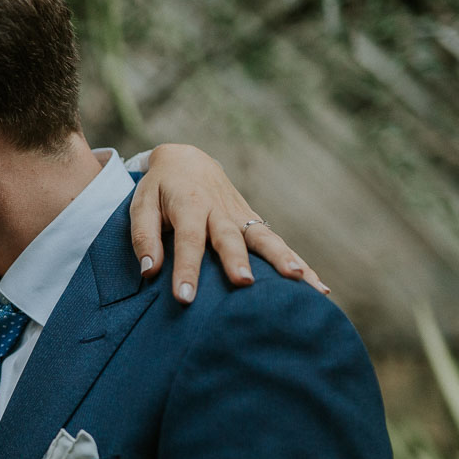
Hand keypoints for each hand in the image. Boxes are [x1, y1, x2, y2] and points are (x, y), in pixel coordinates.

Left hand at [130, 143, 328, 302]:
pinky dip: (298, 262)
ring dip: (282, 258)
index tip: (185, 297)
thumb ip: (144, 237)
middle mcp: (220, 210)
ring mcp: (241, 215)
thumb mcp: (141, 206)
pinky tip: (318, 287)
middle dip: (237, 260)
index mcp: (189, 205)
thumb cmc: (160, 189)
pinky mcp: (253, 221)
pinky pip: (277, 243)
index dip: (187, 269)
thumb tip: (149, 271)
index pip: (188, 240)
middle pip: (231, 237)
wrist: (186, 160)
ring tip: (299, 279)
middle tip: (243, 283)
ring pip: (264, 237)